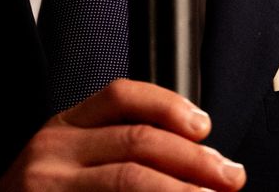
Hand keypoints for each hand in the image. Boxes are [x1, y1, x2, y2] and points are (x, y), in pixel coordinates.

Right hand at [0, 79, 246, 190]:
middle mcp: (53, 153)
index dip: (171, 106)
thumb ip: (118, 147)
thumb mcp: (69, 160)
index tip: (205, 128)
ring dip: (181, 189)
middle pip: (138, 141)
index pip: (122, 97)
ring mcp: (48, 189)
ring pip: (130, 179)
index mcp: (64, 128)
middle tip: (230, 176)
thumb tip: (198, 156)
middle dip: (195, 159)